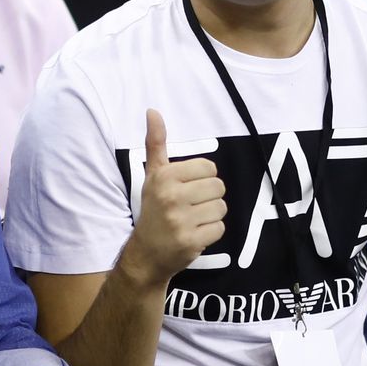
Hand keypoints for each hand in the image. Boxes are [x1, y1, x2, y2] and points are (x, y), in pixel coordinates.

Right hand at [121, 109, 226, 285]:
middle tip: (190, 207)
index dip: (203, 179)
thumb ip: (156, 143)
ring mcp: (181, 221)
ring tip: (192, 221)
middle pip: (218, 187)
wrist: (145, 254)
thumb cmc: (153, 210)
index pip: (209, 167)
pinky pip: (220, 228)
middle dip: (209, 198)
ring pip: (221, 208)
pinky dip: (211, 233)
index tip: (187, 189)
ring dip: (210, 215)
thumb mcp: (153, 175)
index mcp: (164, 177)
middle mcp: (171, 197)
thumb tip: (152, 110)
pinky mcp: (191, 241)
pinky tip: (194, 234)